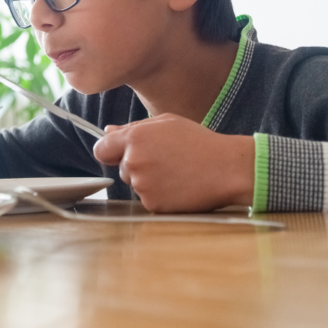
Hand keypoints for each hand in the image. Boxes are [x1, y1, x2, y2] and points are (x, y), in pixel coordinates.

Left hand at [93, 114, 254, 212]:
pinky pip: (148, 200)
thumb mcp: (167, 123)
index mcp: (135, 138)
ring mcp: (143, 185)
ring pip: (135, 184)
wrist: (226, 169)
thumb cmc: (199, 142)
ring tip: (176, 172)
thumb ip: (134, 127)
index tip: (121, 153)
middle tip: (166, 160)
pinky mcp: (153, 204)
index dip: (111, 151)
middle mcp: (134, 161)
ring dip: (149, 181)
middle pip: (122, 168)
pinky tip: (178, 186)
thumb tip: (107, 131)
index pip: (101, 149)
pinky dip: (160, 196)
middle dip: (137, 165)